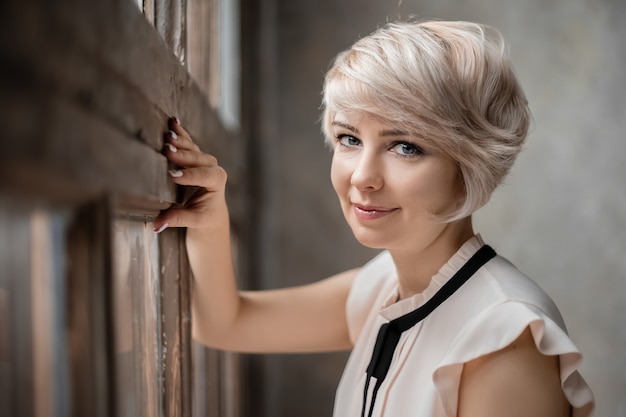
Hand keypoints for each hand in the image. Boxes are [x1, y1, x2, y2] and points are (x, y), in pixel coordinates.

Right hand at [154, 118, 228, 232]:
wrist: (210, 211)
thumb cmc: (204, 216)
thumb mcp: (195, 220)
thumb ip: (178, 219)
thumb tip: (158, 224)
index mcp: (217, 181)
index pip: (204, 177)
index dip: (189, 176)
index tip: (174, 176)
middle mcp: (213, 167)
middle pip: (197, 159)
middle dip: (182, 155)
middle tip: (167, 150)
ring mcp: (204, 160)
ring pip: (192, 148)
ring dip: (180, 140)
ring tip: (168, 135)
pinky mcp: (195, 156)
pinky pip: (188, 142)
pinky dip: (180, 132)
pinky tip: (173, 122)